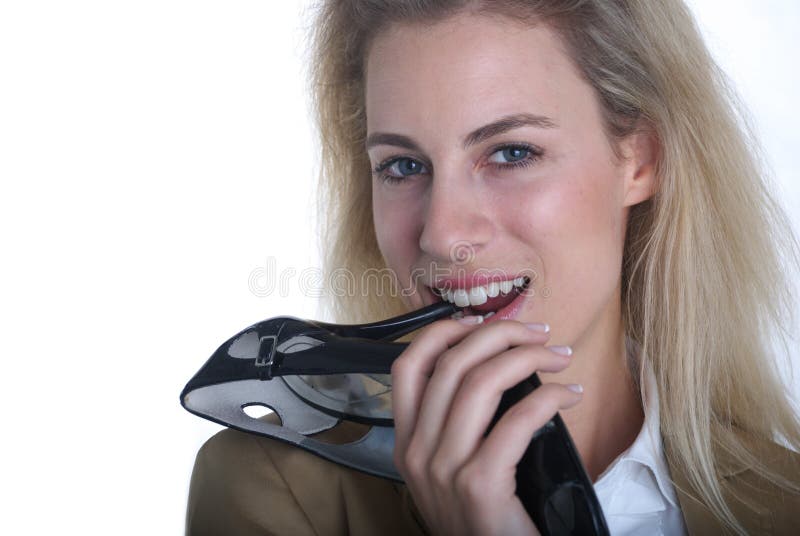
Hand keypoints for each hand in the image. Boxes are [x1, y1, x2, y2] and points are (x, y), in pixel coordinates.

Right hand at [391, 317, 582, 535]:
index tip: (480, 322)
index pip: (407, 365)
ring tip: (559, 355)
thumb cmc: (483, 519)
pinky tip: (570, 395)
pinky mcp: (480, 485)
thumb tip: (497, 366)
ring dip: (529, 356)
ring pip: (481, 382)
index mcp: (407, 442)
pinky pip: (518, 419)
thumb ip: (458, 425)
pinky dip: (550, 397)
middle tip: (538, 332)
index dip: (443, 332)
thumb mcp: (450, 471)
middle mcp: (416, 451)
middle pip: (451, 363)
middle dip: (500, 333)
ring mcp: (443, 469)